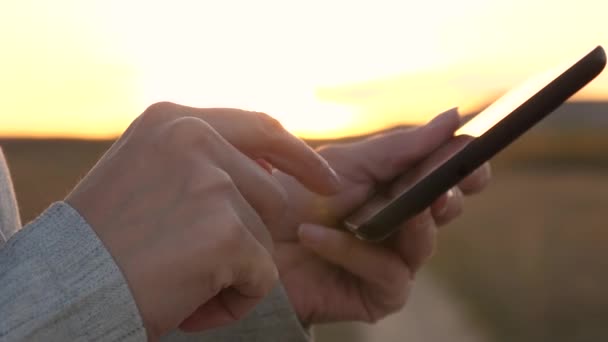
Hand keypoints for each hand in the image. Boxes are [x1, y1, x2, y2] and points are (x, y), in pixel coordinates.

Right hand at [65, 102, 339, 338]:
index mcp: (174, 121)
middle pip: (268, 193)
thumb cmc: (102, 243)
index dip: (299, 156)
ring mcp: (213, 183)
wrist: (63, 291)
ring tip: (176, 280)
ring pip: (264, 236)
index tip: (326, 180)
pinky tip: (186, 303)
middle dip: (248, 235)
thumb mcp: (148, 176)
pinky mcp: (227, 232)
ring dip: (232, 270)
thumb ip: (204, 165)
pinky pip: (261, 275)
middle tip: (193, 262)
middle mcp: (194, 138)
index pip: (261, 128)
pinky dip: (232, 300)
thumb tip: (272, 178)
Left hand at [271, 108, 491, 323]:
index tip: (473, 152)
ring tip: (363, 213)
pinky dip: (352, 251)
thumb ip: (401, 147)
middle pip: (445, 207)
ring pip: (424, 242)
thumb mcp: (347, 165)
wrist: (253, 244)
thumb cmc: (295, 201)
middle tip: (434, 187)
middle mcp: (402, 223)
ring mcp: (393, 259)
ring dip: (396, 222)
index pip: (445, 175)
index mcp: (398, 187)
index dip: (465, 165)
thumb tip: (455, 117)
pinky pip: (389, 272)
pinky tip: (314, 237)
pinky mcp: (378, 294)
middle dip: (443, 194)